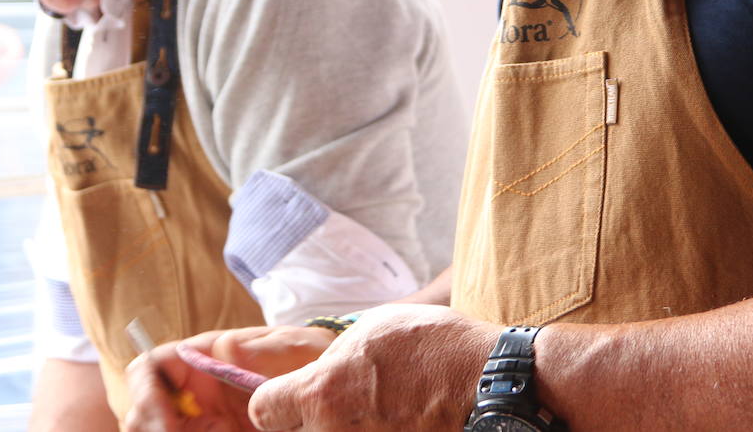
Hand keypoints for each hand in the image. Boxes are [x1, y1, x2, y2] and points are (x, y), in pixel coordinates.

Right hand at [125, 325, 337, 430]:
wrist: (333, 389)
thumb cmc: (311, 357)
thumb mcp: (297, 348)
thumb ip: (266, 349)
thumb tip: (226, 348)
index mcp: (201, 358)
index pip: (148, 369)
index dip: (145, 395)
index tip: (167, 423)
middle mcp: (192, 391)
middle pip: (142, 414)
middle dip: (158, 430)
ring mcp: (199, 420)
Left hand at [248, 304, 497, 430]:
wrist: (488, 383)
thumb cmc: (431, 348)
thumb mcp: (370, 331)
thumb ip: (332, 359)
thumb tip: (317, 374)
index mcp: (321, 394)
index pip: (263, 410)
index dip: (274, 400)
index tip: (290, 395)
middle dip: (309, 422)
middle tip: (342, 405)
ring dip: (344, 431)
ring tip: (376, 413)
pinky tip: (398, 423)